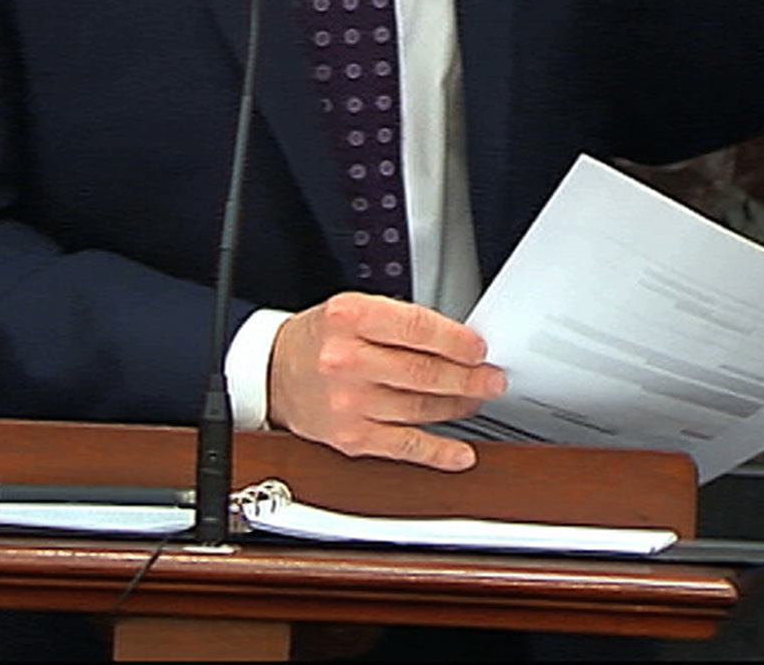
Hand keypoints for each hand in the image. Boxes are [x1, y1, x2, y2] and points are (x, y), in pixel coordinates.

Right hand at [267, 293, 504, 471]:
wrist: (273, 373)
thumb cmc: (320, 339)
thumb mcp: (353, 310)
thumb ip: (400, 322)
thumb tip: (457, 344)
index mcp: (349, 318)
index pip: (418, 329)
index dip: (457, 341)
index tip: (479, 349)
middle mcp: (346, 360)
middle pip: (424, 371)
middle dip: (468, 377)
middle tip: (490, 379)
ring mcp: (348, 402)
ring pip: (421, 407)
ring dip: (458, 406)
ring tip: (474, 400)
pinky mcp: (351, 437)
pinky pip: (405, 446)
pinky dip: (439, 452)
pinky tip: (460, 452)